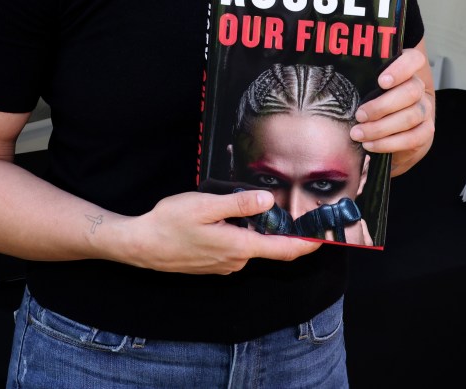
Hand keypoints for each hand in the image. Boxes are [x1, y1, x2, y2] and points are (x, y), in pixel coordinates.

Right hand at [120, 188, 320, 274]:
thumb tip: (268, 201)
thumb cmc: (171, 223)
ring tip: (239, 203)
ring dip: (252, 227)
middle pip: (268, 244)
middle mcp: (235, 260)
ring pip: (249, 243)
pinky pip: (235, 247)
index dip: (307, 244)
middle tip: (281, 202)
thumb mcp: (205, 205)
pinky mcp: (213, 262)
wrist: (142, 245)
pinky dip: (238, 232)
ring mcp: (224, 264)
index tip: (324, 236)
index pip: (283, 250)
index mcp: (239, 246)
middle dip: (277, 226)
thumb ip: (239, 204)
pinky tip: (221, 217)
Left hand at [349, 39, 435, 176]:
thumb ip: (357, 78)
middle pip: (410, 91)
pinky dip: (389, 143)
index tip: (381, 81)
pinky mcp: (426, 131)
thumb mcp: (364, 85)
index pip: (413, 59)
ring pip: (410, 116)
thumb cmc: (370, 100)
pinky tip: (370, 145)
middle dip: (382, 105)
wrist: (391, 129)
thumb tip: (326, 75)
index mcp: (405, 69)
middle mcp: (418, 87)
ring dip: (381, 127)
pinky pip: (413, 138)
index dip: (401, 69)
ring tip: (358, 134)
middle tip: (359, 115)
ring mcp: (424, 109)